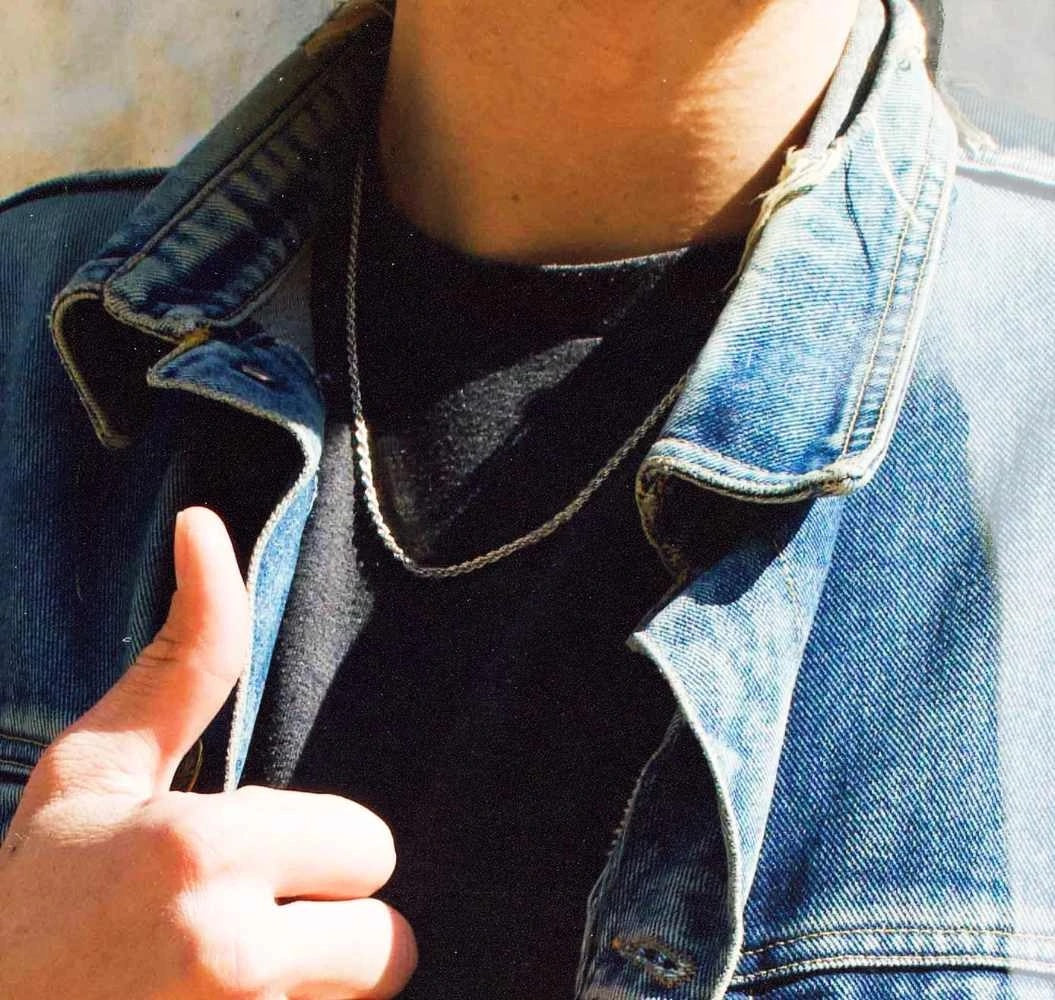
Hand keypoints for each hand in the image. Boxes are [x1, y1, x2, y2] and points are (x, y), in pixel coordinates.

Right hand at [0, 507, 415, 998]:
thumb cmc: (35, 897)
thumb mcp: (98, 767)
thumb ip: (184, 657)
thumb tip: (204, 525)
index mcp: (206, 855)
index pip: (373, 847)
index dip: (324, 852)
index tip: (259, 861)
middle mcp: (230, 960)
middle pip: (390, 943)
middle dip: (335, 931)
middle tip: (248, 931)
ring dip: (319, 995)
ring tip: (229, 988)